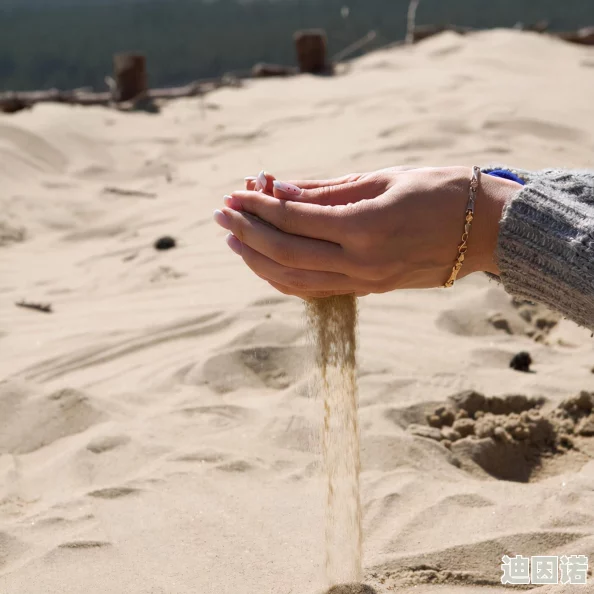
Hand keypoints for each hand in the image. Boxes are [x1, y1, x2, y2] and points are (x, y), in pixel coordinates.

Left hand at [215, 167, 519, 298]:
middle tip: (221, 213)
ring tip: (234, 239)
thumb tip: (279, 189)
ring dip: (258, 260)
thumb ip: (328, 190)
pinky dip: (284, 278)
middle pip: (285, 254)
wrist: (487, 230)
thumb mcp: (383, 178)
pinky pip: (315, 290)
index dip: (258, 206)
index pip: (294, 220)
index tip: (235, 192)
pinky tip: (265, 263)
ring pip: (295, 279)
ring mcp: (365, 283)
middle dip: (247, 232)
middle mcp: (361, 262)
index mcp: (366, 228)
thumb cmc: (441, 191)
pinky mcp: (369, 291)